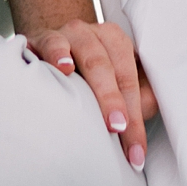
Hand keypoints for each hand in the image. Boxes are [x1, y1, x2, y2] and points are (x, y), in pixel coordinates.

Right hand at [23, 12, 157, 169]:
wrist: (48, 53)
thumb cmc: (87, 76)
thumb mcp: (115, 85)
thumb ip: (137, 99)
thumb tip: (145, 115)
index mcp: (116, 41)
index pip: (129, 79)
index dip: (134, 115)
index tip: (136, 151)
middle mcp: (93, 34)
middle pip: (109, 66)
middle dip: (115, 100)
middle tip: (118, 129)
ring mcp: (67, 34)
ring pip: (87, 50)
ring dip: (96, 81)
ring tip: (97, 104)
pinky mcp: (41, 39)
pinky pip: (52, 41)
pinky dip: (58, 53)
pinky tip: (64, 68)